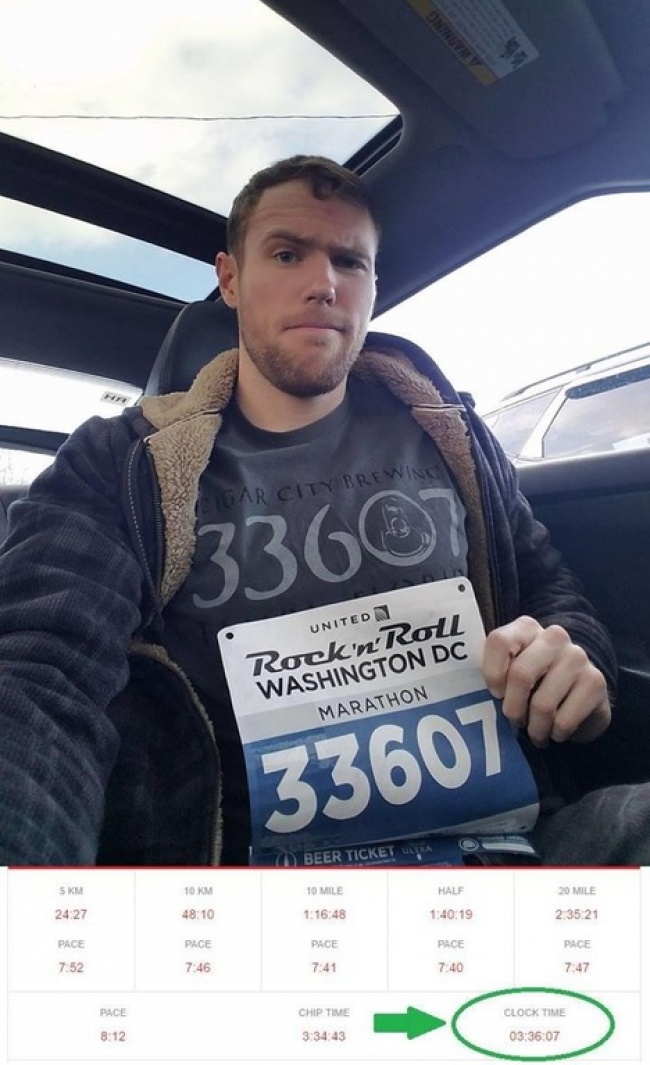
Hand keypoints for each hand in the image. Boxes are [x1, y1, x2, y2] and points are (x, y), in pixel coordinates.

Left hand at [482, 616, 610, 746]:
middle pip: (521, 674)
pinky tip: (556, 732)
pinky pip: (565, 719)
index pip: (499, 642)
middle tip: (515, 721)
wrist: (581, 699)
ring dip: (535, 728)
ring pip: (542, 703)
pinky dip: (556, 733)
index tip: (496, 694)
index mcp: (526, 628)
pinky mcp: (596, 681)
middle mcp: (554, 636)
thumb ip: (493, 673)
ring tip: (535, 732)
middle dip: (513, 708)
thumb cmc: (535, 685)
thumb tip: (465, 695)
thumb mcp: (511, 672)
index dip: (492, 674)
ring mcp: (578, 657)